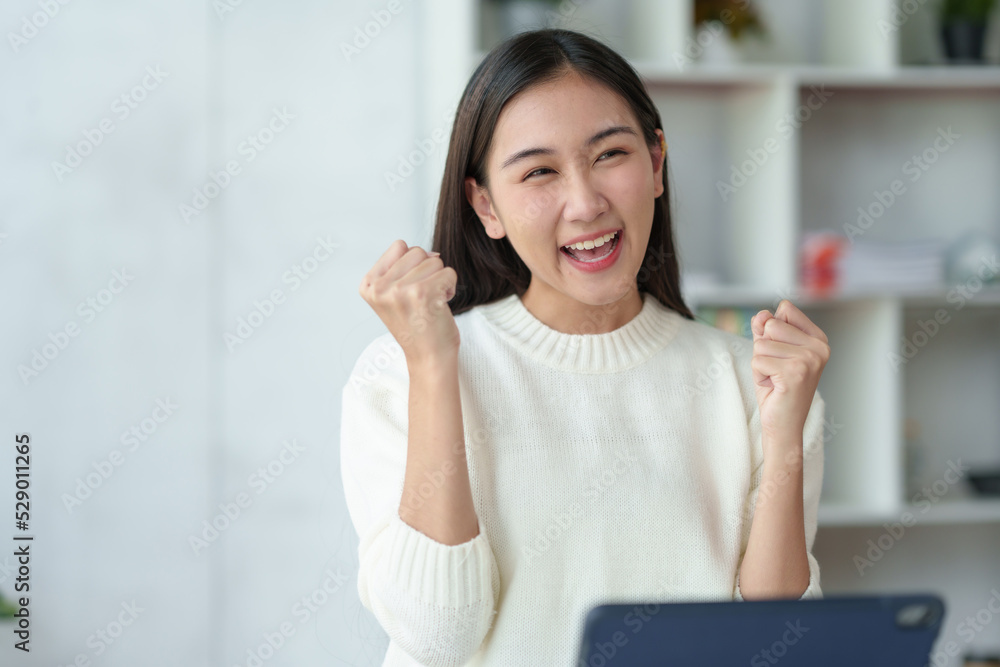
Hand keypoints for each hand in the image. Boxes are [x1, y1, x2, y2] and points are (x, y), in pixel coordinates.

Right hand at [359, 240, 459, 366]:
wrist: (428, 358)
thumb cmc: (416, 327)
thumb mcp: (393, 296)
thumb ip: (402, 268)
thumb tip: (431, 252)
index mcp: (369, 285)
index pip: (399, 246)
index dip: (412, 264)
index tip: (410, 290)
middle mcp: (380, 287)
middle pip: (417, 251)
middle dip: (427, 271)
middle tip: (422, 298)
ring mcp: (400, 290)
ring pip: (435, 261)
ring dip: (439, 280)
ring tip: (430, 303)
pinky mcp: (423, 294)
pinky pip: (449, 272)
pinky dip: (450, 287)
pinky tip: (440, 305)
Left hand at [750, 300, 829, 448]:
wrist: (783, 424)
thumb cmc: (776, 387)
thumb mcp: (770, 352)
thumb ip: (766, 330)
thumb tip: (761, 314)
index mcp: (818, 338)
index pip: (784, 309)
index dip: (772, 331)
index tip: (782, 355)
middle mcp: (819, 347)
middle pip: (770, 325)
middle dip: (764, 349)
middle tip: (777, 370)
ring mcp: (810, 359)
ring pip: (761, 344)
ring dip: (761, 364)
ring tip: (776, 379)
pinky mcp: (795, 372)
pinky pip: (757, 360)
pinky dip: (759, 376)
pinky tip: (774, 387)